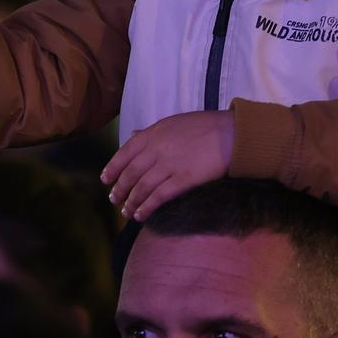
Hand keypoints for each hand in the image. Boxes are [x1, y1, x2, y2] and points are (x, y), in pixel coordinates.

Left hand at [101, 111, 232, 221]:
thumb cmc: (205, 126)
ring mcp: (169, 164)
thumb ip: (151, 132)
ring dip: (131, 202)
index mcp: (153, 133)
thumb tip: (133, 135)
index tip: (105, 180)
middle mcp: (157, 149)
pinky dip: (146, 208)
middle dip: (120, 189)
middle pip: (130, 173)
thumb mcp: (173, 122)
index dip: (112, 168)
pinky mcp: (183, 179)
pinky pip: (158, 197)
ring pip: (141, 187)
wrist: (232, 133)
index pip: (124, 153)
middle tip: (114, 200)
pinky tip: (141, 215)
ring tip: (126, 212)